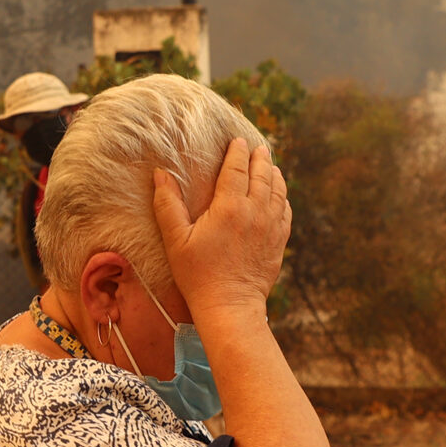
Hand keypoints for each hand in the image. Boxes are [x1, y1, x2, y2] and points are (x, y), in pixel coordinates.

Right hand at [152, 140, 290, 319]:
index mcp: (230, 207)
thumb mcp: (176, 240)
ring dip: (274, 174)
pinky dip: (283, 197)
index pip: (236, 169)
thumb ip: (167, 205)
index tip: (237, 141)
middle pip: (261, 175)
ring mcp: (271, 227)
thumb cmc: (198, 274)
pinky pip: (285, 211)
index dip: (237, 152)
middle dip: (259, 158)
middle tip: (258, 147)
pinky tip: (279, 195)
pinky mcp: (279, 242)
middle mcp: (255, 212)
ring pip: (277, 191)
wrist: (230, 306)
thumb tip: (160, 174)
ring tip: (271, 165)